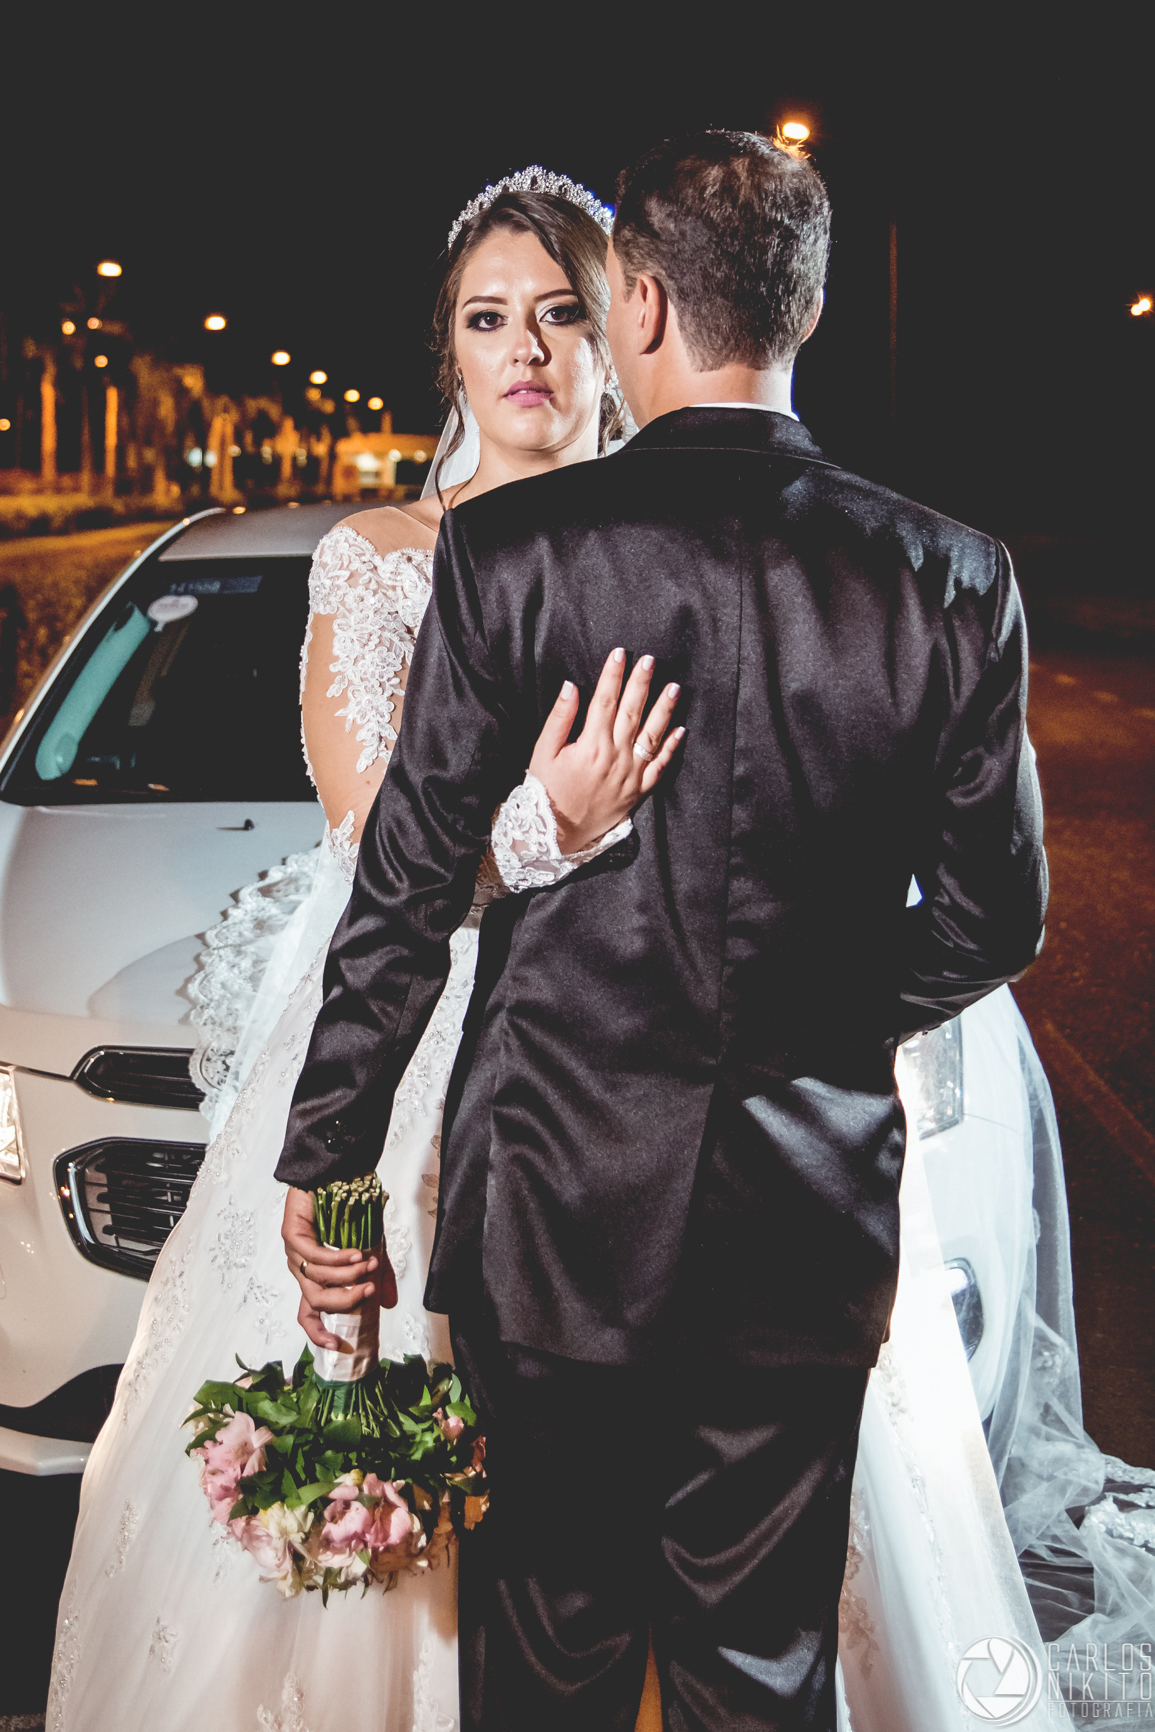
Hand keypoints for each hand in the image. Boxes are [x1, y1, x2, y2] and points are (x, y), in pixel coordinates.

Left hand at [281, 1186, 397, 1352]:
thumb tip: (388, 1305)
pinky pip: (315, 1256)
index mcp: (315, 1278)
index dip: (318, 1333)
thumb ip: (377, 1276)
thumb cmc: (348, 1213)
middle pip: (317, 1301)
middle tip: (370, 1289)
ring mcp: (294, 1254)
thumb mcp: (370, 1249)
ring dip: (348, 1275)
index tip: (338, 1345)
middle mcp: (301, 1270)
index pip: (309, 1314)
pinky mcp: (292, 1236)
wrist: (336, 1175)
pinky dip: (338, 1259)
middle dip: (346, 1300)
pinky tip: (357, 1253)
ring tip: (369, 1264)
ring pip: (317, 1279)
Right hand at [527, 648, 684, 853]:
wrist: (557, 834)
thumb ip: (559, 719)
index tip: (620, 654)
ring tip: (674, 687)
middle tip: (651, 660)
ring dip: (664, 709)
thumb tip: (571, 686)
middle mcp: (615, 756)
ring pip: (652, 735)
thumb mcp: (543, 753)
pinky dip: (672, 748)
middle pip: (631, 711)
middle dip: (642, 683)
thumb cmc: (546, 792)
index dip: (613, 674)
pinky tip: (681, 729)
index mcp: (590, 745)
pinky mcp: (638, 791)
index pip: (604, 700)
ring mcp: (630, 774)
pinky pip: (660, 767)